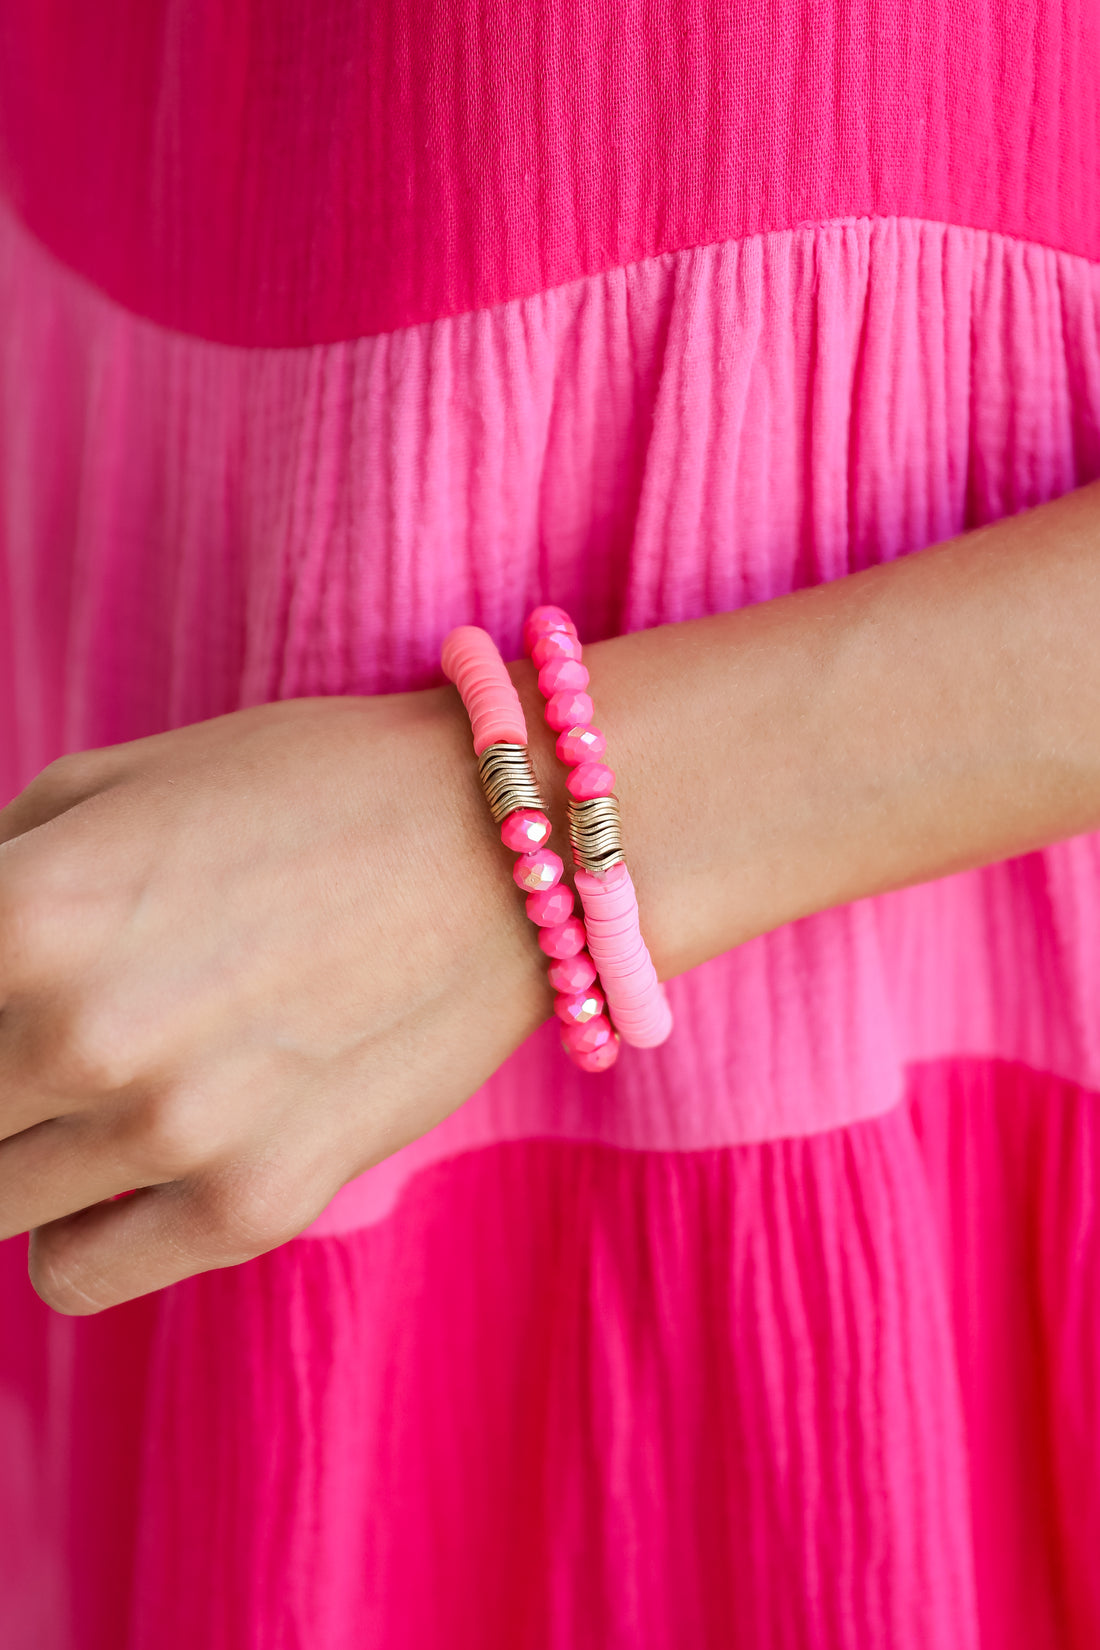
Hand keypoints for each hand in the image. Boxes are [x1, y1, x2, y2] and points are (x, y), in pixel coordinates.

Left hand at [0, 694, 549, 1312]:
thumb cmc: (308, 785)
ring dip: (23, 1145)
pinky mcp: (255, 1203)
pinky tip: (127, 1163)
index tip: (1, 1009)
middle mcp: (79, 1034)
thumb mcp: (109, 784)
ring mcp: (171, 1133)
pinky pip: (74, 1275)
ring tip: (92, 1083)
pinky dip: (75, 1229)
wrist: (508, 840)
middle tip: (39, 1046)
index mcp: (23, 910)